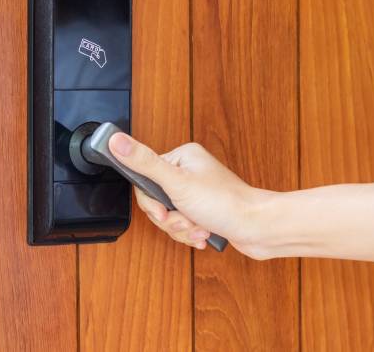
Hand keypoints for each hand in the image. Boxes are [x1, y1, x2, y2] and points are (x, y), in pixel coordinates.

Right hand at [107, 133, 271, 256]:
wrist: (258, 228)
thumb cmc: (225, 203)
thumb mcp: (176, 183)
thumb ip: (143, 162)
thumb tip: (115, 140)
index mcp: (182, 157)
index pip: (145, 179)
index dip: (151, 202)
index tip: (162, 211)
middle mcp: (189, 171)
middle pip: (156, 201)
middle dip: (170, 219)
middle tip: (185, 219)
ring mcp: (197, 192)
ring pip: (169, 217)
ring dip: (182, 228)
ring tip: (199, 227)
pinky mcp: (203, 211)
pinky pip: (183, 225)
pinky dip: (191, 234)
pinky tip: (204, 234)